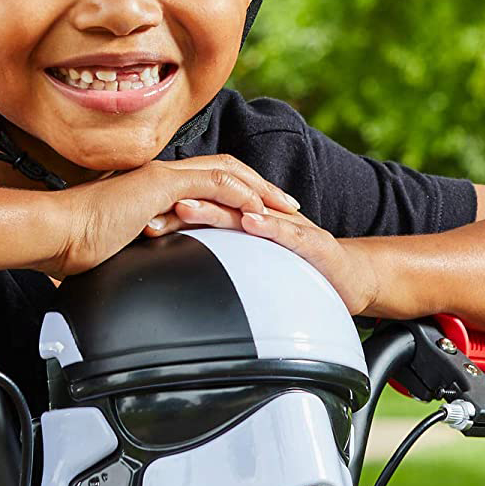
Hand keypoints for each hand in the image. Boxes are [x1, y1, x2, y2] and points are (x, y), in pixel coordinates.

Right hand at [38, 154, 300, 278]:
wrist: (55, 233)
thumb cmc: (74, 245)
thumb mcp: (115, 249)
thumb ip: (134, 250)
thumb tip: (139, 272)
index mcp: (151, 188)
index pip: (205, 182)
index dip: (236, 194)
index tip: (259, 213)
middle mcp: (161, 175)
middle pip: (225, 170)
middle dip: (260, 187)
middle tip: (288, 206)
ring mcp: (161, 176)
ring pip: (227, 173)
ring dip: (261, 190)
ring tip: (286, 209)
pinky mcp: (161, 183)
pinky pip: (214, 183)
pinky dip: (241, 194)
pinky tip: (260, 211)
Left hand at [159, 197, 381, 315]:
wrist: (350, 280)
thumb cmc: (296, 273)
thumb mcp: (250, 269)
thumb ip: (218, 265)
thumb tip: (174, 279)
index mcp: (243, 223)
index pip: (201, 212)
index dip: (168, 214)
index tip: (134, 222)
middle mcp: (260, 218)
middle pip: (216, 205)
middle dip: (181, 205)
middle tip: (148, 211)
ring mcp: (285, 226)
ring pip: (244, 212)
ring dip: (214, 208)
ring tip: (185, 208)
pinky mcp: (310, 241)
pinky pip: (284, 231)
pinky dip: (265, 225)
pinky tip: (249, 222)